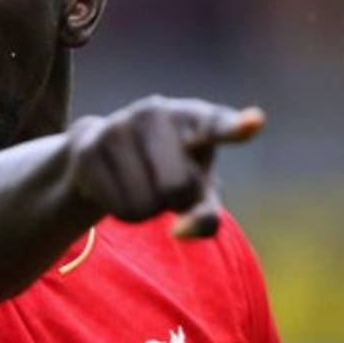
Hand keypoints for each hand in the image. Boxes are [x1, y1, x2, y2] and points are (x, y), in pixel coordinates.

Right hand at [67, 95, 264, 237]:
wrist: (104, 149)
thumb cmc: (168, 170)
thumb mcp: (197, 194)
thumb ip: (205, 216)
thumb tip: (180, 231)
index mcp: (195, 117)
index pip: (218, 124)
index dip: (235, 127)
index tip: (254, 123)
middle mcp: (157, 111)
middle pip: (177, 188)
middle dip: (172, 199)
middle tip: (162, 181)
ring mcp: (119, 125)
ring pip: (144, 204)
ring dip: (145, 207)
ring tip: (137, 180)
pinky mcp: (88, 148)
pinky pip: (118, 208)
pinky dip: (122, 211)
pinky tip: (116, 185)